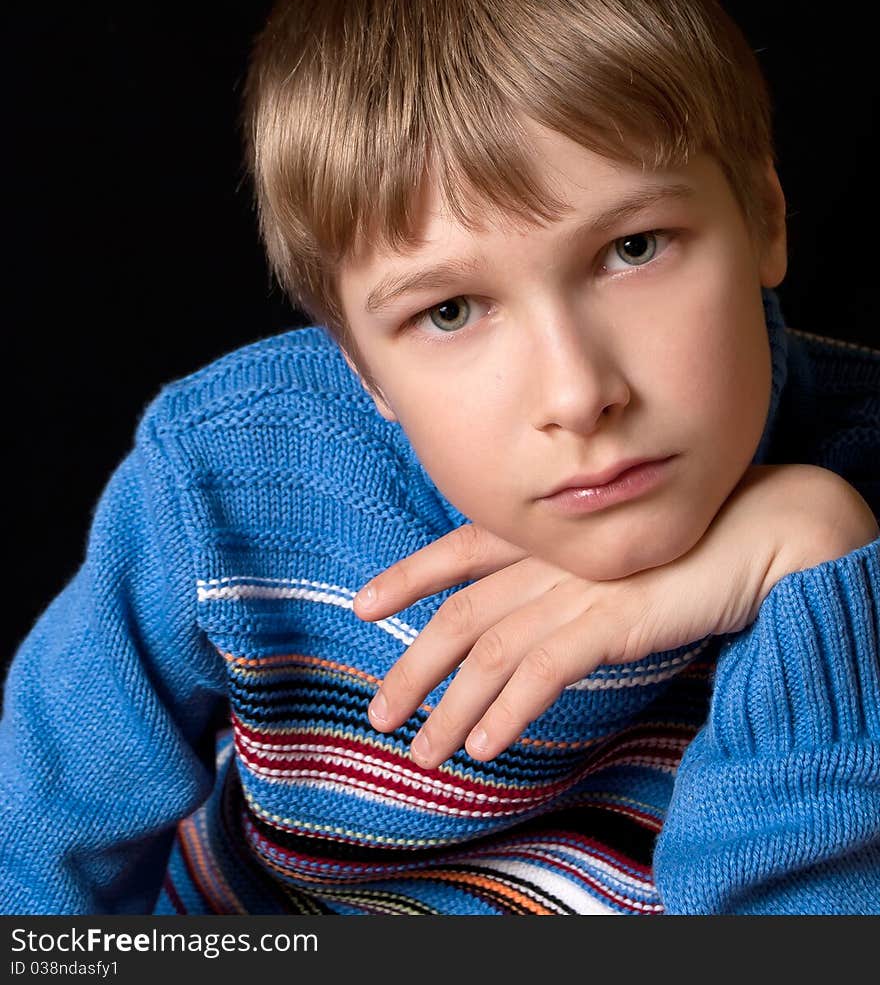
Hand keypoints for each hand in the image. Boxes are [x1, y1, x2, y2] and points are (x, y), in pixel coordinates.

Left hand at [354, 464, 877, 767]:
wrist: (758, 534)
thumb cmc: (686, 547)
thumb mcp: (609, 553)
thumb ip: (563, 573)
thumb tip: (526, 613)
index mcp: (547, 536)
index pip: (460, 551)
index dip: (409, 576)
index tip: (364, 604)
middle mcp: (550, 558)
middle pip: (461, 615)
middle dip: (413, 667)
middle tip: (379, 715)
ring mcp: (577, 588)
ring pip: (490, 652)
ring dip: (450, 709)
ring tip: (423, 753)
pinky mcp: (610, 620)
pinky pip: (543, 671)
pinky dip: (508, 711)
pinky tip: (485, 745)